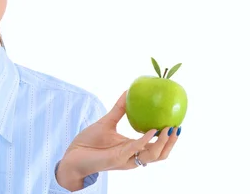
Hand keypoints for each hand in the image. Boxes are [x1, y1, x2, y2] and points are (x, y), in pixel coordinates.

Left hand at [57, 91, 179, 189]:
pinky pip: (136, 149)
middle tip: (177, 127)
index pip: (156, 146)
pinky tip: (152, 130)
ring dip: (163, 143)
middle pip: (160, 154)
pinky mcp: (118, 158)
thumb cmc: (88, 142)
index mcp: (131, 148)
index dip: (168, 138)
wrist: (72, 155)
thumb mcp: (107, 122)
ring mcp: (126, 159)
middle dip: (171, 142)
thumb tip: (128, 91)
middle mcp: (132, 156)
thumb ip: (120, 109)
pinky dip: (146, 140)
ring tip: (170, 129)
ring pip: (153, 156)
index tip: (177, 123)